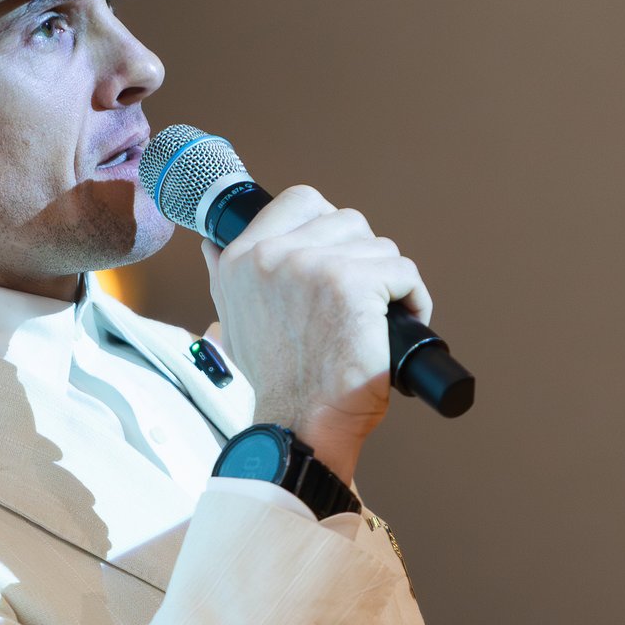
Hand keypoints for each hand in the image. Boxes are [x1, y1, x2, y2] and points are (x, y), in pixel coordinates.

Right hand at [200, 185, 428, 484]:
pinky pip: (404, 272)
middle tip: (360, 301)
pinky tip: (399, 326)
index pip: (301, 200)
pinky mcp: (354, 283)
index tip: (339, 261)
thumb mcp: (232, 322)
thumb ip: (224, 277)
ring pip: (380, 247)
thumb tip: (210, 244)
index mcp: (242, 258)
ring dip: (389, 283)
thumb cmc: (277, 382)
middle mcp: (274, 255)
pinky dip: (414, 300)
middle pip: (349, 221)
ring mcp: (314, 265)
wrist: (300, 424)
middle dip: (364, 259)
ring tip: (378, 319)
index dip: (330, 225)